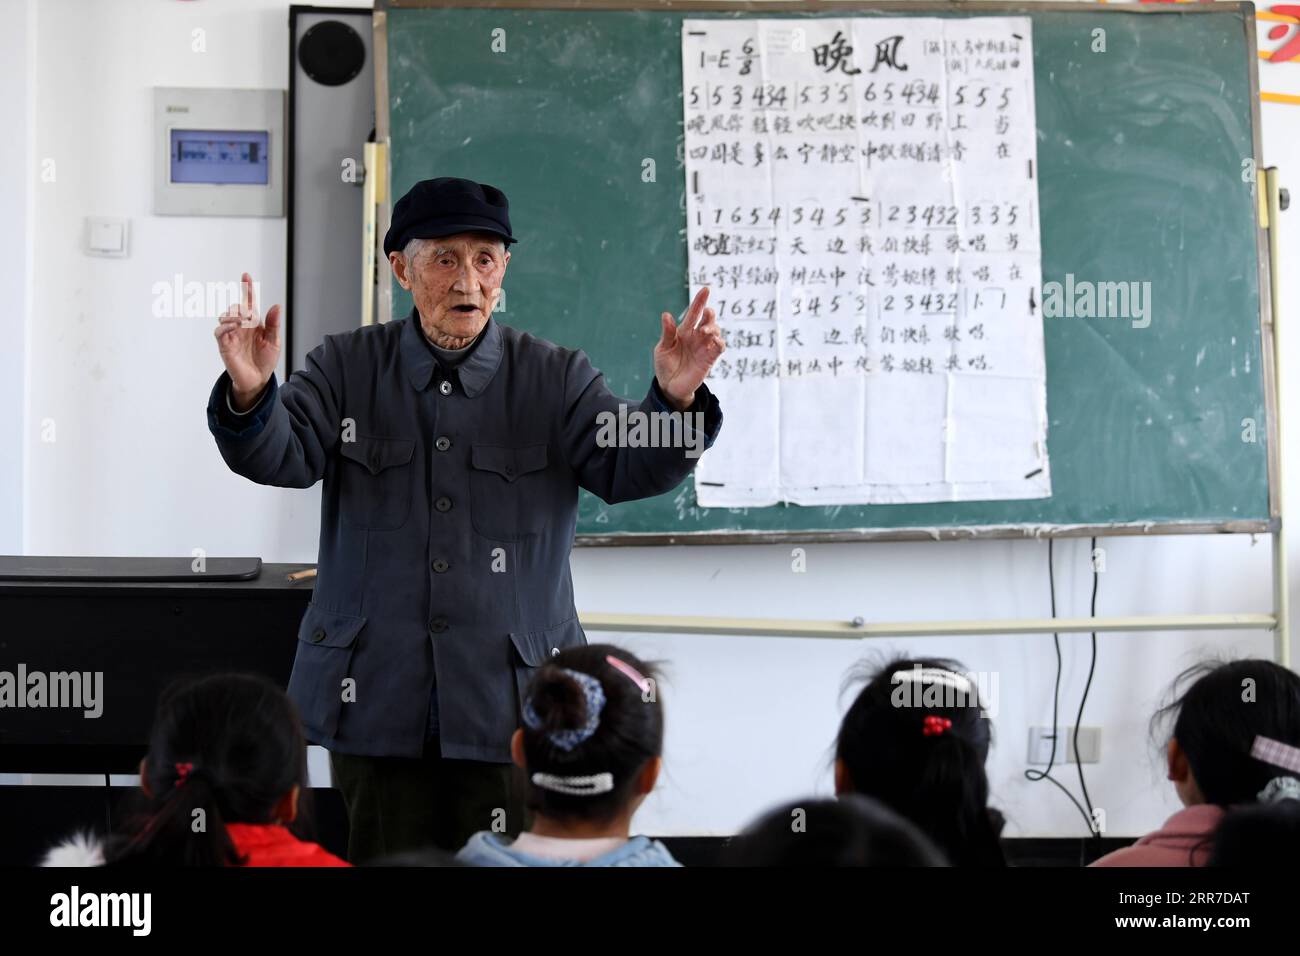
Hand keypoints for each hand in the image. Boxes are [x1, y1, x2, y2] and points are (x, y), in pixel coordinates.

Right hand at [214, 273, 280, 410]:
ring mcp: (231, 335)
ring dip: (232, 315)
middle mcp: (241, 326)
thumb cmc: (265, 360)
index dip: (247, 289)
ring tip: (242, 322)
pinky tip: (233, 327)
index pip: (249, 302)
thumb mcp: (274, 342)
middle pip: (235, 308)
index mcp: (254, 323)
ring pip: (224, 316)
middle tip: (249, 316)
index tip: (246, 275)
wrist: (258, 379)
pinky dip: (224, 327)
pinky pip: (219, 332)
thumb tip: (276, 306)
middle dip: (241, 308)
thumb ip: (274, 324)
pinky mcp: (224, 345)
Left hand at [653, 287, 723, 410]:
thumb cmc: (665, 366)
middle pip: (708, 319)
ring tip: (704, 332)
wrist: (669, 387)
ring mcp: (704, 347)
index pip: (694, 313)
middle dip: (709, 314)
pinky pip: (719, 347)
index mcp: (684, 332)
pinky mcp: (710, 359)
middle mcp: (696, 337)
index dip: (700, 301)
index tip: (706, 289)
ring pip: (715, 331)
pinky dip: (719, 342)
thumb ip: (667, 333)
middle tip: (707, 312)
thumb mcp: (662, 349)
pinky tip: (714, 340)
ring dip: (712, 328)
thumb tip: (666, 315)